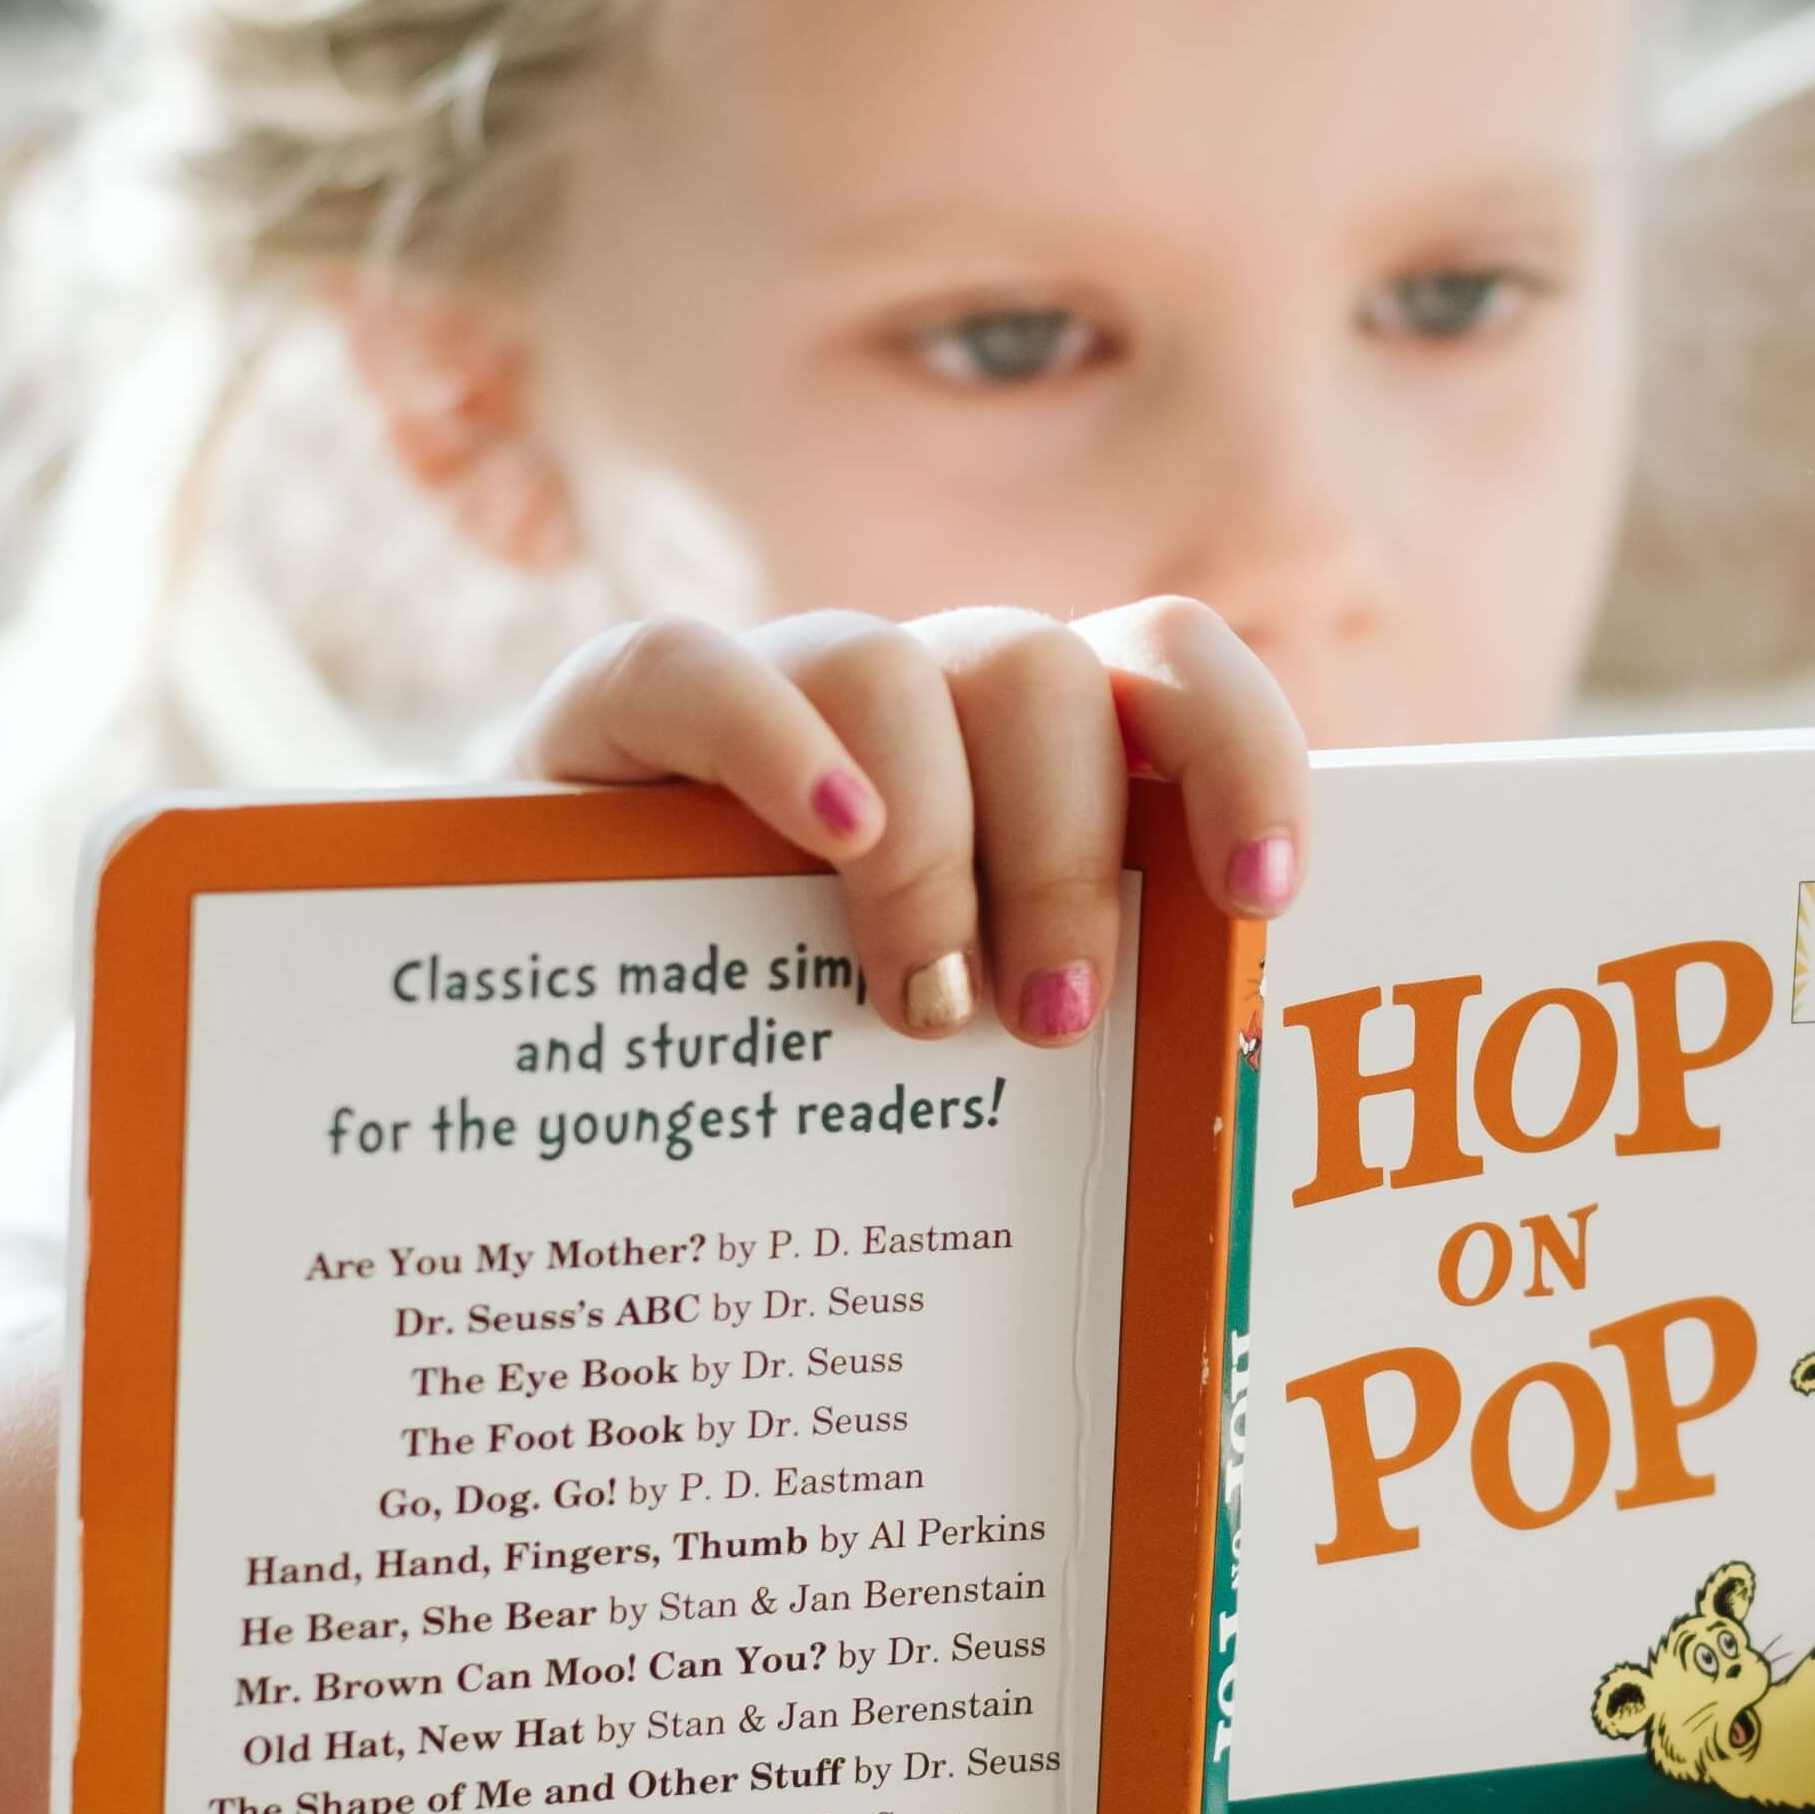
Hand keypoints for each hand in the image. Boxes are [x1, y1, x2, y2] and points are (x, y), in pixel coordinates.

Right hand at [494, 601, 1307, 1040]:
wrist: (553, 1011)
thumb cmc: (801, 1043)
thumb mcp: (953, 1026)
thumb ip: (1056, 1020)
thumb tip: (1195, 1147)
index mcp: (1026, 748)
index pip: (1167, 666)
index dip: (1239, 754)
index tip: (1261, 895)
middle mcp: (919, 690)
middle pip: (1043, 676)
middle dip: (1072, 857)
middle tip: (1052, 1027)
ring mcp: (776, 686)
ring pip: (896, 670)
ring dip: (937, 849)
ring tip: (921, 1008)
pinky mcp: (624, 709)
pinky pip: (701, 669)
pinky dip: (780, 748)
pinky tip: (829, 845)